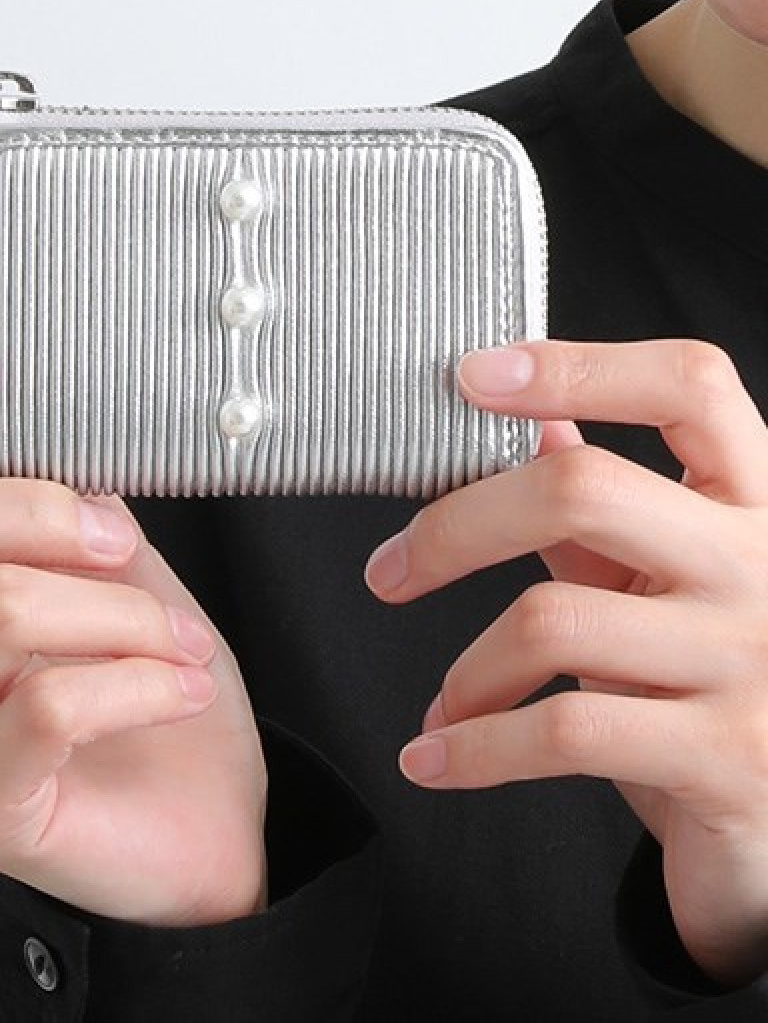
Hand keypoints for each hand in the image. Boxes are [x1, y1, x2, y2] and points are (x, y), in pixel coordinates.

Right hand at [0, 350, 267, 927]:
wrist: (200, 824)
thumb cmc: (146, 688)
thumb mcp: (112, 569)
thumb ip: (63, 514)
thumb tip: (62, 474)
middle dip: (30, 508)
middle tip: (120, 541)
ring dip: (121, 610)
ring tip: (180, 642)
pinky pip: (48, 703)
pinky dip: (140, 678)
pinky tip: (181, 688)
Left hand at [364, 339, 767, 986]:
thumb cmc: (717, 682)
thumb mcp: (675, 577)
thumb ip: (610, 505)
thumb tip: (534, 414)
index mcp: (755, 498)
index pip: (689, 386)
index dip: (578, 365)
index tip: (471, 374)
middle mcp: (763, 564)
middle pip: (581, 488)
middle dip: (456, 527)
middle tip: (391, 570)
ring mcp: (749, 660)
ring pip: (552, 620)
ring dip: (467, 670)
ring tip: (445, 703)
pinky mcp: (723, 757)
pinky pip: (561, 732)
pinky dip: (473, 748)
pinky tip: (435, 755)